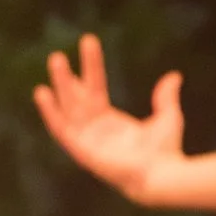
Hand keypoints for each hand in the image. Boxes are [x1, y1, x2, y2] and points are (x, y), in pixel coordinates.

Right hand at [34, 33, 185, 201]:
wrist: (162, 173)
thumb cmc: (166, 151)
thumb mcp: (167, 116)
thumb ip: (164, 97)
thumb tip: (173, 76)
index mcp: (111, 124)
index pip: (96, 89)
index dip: (92, 67)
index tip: (87, 43)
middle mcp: (95, 130)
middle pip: (77, 97)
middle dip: (67, 77)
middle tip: (57, 54)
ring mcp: (86, 140)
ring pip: (68, 106)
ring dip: (60, 84)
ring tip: (54, 60)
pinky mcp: (81, 149)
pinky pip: (60, 128)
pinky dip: (50, 111)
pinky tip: (42, 92)